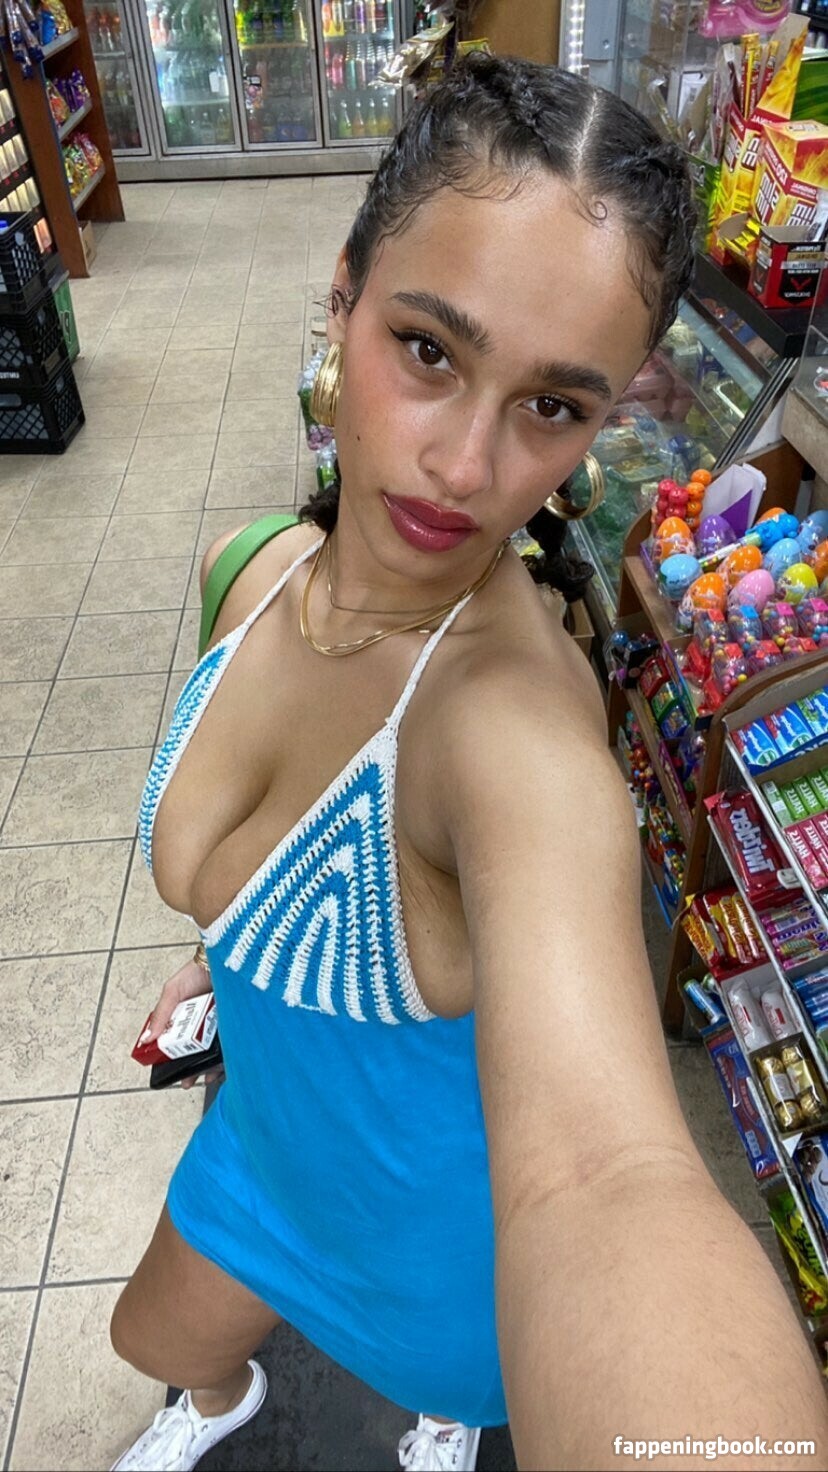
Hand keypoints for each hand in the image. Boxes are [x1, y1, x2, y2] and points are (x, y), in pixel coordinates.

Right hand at [144, 958, 222, 1090]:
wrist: (223, 959)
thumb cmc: (196, 972)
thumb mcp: (172, 991)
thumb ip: (161, 1014)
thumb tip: (147, 1038)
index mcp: (184, 1020)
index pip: (176, 1044)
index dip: (173, 1060)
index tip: (170, 1073)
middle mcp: (202, 1025)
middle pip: (196, 1052)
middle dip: (192, 1069)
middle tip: (188, 1080)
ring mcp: (219, 1026)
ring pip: (214, 1052)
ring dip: (210, 1067)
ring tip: (207, 1076)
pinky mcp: (235, 1025)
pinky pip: (233, 1045)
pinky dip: (230, 1056)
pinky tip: (225, 1065)